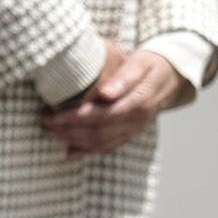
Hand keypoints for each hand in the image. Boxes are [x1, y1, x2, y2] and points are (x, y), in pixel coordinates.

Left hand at [42, 48, 193, 158]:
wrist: (172, 78)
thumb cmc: (151, 66)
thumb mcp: (140, 64)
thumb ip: (123, 79)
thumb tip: (104, 93)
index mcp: (138, 102)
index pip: (103, 115)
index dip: (76, 118)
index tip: (53, 114)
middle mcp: (136, 121)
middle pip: (100, 132)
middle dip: (70, 130)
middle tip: (45, 123)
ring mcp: (134, 130)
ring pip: (103, 142)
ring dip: (75, 141)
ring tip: (50, 133)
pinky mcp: (130, 133)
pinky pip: (109, 146)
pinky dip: (88, 151)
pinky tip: (69, 153)